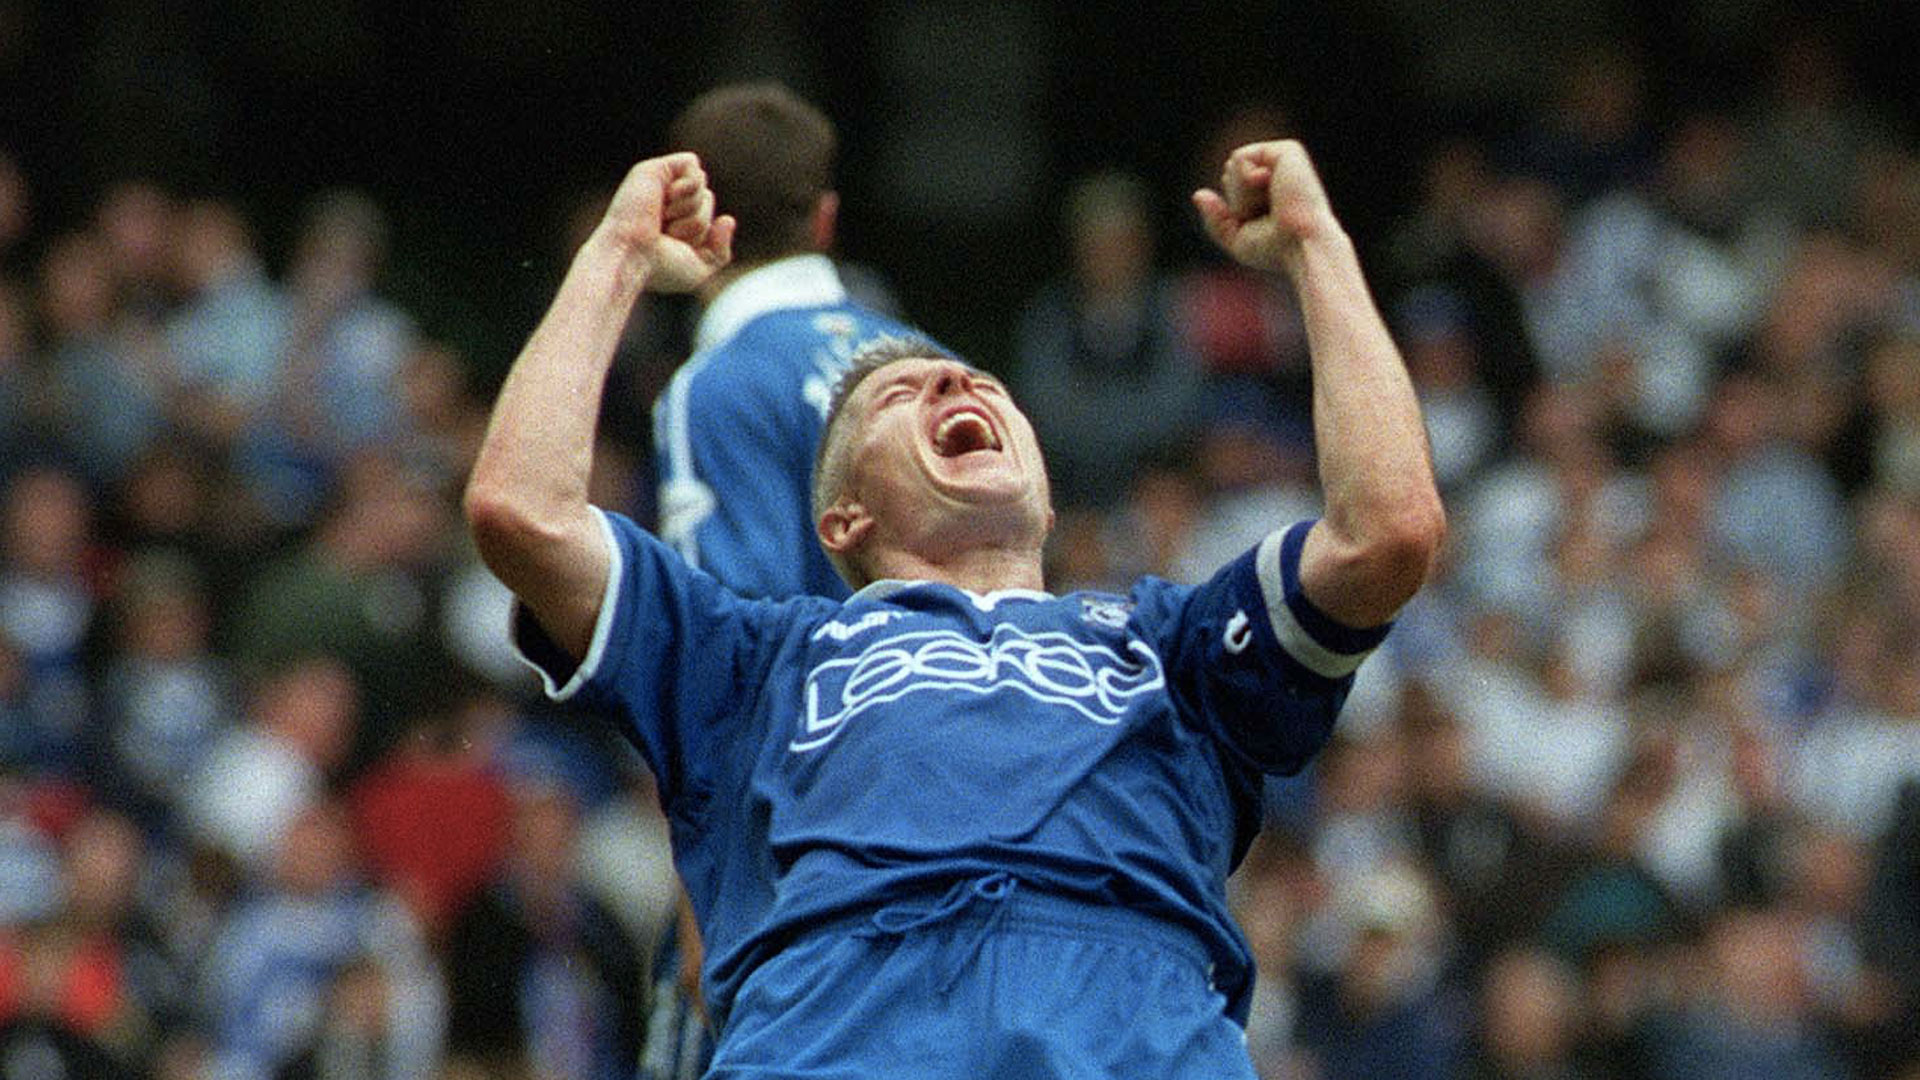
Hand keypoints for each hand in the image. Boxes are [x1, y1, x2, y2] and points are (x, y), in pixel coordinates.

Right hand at [598, 152, 734, 291]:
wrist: (631, 257)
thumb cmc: (659, 268)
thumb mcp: (700, 269)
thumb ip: (721, 251)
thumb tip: (728, 219)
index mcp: (673, 222)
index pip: (708, 214)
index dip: (702, 233)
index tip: (676, 246)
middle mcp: (664, 201)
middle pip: (707, 198)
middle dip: (697, 221)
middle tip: (668, 233)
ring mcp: (658, 184)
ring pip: (701, 184)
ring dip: (690, 209)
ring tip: (662, 219)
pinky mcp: (652, 170)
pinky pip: (692, 164)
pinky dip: (687, 186)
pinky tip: (666, 199)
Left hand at [1192, 141, 1339, 276]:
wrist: (1302, 246)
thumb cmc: (1277, 250)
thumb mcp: (1237, 240)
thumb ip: (1216, 220)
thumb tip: (1198, 194)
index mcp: (1274, 189)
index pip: (1231, 184)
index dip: (1236, 209)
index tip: (1262, 225)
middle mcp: (1281, 171)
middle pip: (1230, 173)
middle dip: (1237, 200)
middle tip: (1267, 215)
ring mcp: (1285, 160)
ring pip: (1233, 165)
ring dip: (1242, 193)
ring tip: (1273, 203)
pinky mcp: (1288, 150)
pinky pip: (1240, 157)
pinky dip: (1246, 180)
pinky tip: (1271, 188)